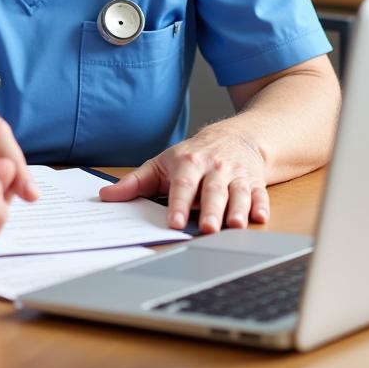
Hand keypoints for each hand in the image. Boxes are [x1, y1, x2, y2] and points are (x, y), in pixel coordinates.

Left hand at [98, 127, 269, 233]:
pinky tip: (260, 217)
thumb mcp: (161, 164)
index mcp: (188, 163)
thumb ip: (135, 182)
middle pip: (212, 192)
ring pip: (238, 194)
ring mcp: (236, 176)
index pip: (182, 186)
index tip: (174, 222)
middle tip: (207, 228)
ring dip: (237, 210)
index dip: (178, 204)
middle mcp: (213, 169)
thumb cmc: (191, 156)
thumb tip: (107, 196)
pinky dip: (261, 206)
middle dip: (210, 210)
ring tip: (235, 226)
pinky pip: (260, 195)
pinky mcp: (255, 183)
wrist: (232, 138)